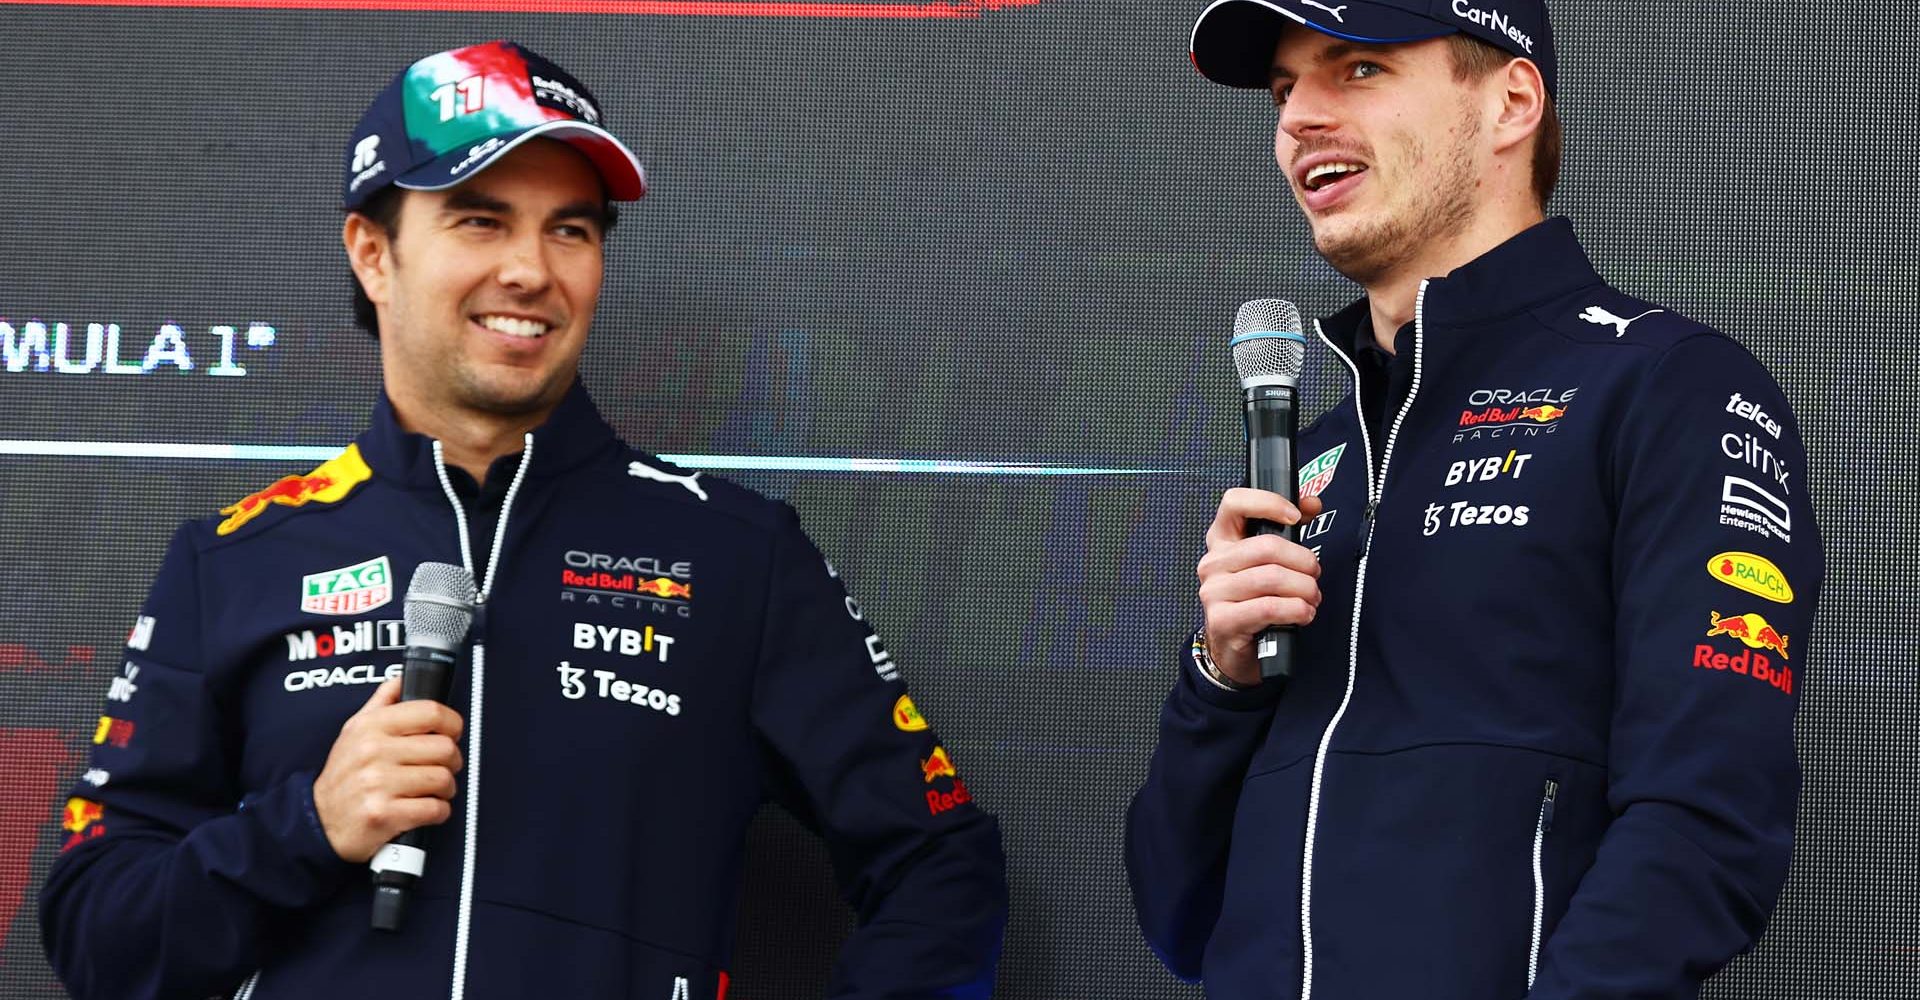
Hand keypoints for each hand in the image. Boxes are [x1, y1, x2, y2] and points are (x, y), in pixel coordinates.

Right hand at [311, 677, 464, 862]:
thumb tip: (403, 678)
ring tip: (434, 790)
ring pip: (443, 779)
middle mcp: (374, 752)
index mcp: (371, 727)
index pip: (431, 711)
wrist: (318, 821)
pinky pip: (435, 809)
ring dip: (446, 788)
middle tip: (443, 766)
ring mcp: (378, 784)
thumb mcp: (354, 731)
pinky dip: (439, 811)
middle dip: (452, 760)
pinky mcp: (385, 814)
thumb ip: (382, 702)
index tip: (452, 732)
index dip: (452, 722)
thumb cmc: (343, 776)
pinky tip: (426, 808)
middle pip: (444, 747)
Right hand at [1198, 488, 1325, 686]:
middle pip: (1267, 546)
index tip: (1294, 516)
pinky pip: (1270, 607)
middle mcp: (1213, 563)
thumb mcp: (1268, 562)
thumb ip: (1288, 529)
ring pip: (1273, 578)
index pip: (1234, 502)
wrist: (1234, 648)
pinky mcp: (1223, 620)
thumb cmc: (1254, 600)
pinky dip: (1297, 610)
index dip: (1268, 503)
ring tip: (1312, 598)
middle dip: (1303, 561)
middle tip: (1314, 575)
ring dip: (1304, 589)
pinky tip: (1303, 614)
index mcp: (1222, 540)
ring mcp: (1214, 592)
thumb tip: (1312, 502)